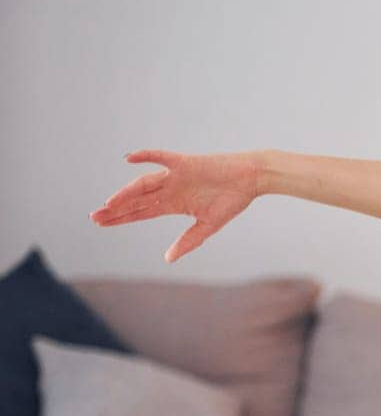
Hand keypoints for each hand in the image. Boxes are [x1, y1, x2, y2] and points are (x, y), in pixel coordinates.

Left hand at [89, 149, 263, 262]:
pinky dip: (146, 156)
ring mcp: (175, 175)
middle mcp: (169, 189)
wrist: (250, 179)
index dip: (122, 218)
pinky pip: (161, 157)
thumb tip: (167, 259)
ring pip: (144, 184)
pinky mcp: (184, 163)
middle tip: (95, 217)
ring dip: (126, 193)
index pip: (141, 212)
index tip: (102, 223)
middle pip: (137, 200)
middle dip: (117, 209)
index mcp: (174, 204)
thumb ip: (188, 241)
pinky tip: (129, 159)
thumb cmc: (232, 201)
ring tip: (110, 203)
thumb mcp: (209, 226)